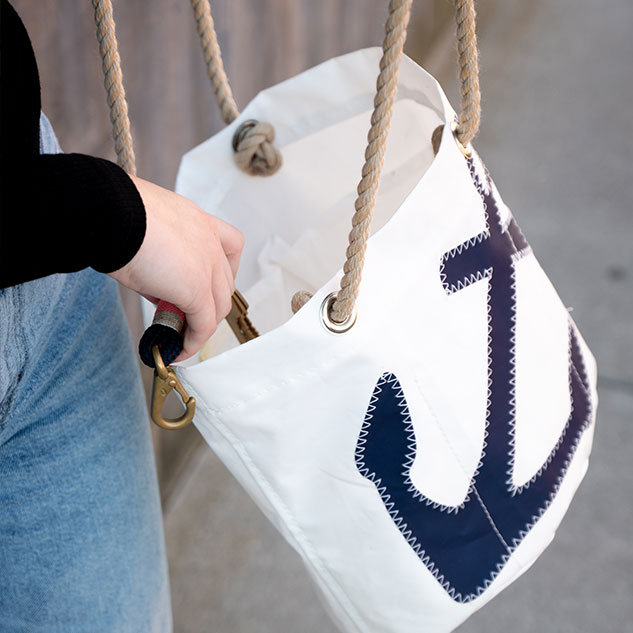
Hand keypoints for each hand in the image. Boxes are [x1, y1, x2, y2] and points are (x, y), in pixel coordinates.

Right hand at [108, 176, 243, 360]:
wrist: (107, 212)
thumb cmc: (112, 214)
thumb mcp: (143, 232)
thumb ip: (159, 259)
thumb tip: (158, 290)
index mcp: (197, 220)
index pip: (228, 247)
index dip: (221, 272)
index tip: (207, 286)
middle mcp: (209, 238)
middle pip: (225, 281)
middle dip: (209, 302)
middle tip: (187, 316)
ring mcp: (207, 264)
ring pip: (219, 306)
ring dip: (202, 325)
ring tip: (182, 336)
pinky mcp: (197, 289)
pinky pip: (203, 324)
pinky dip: (193, 341)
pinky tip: (180, 349)